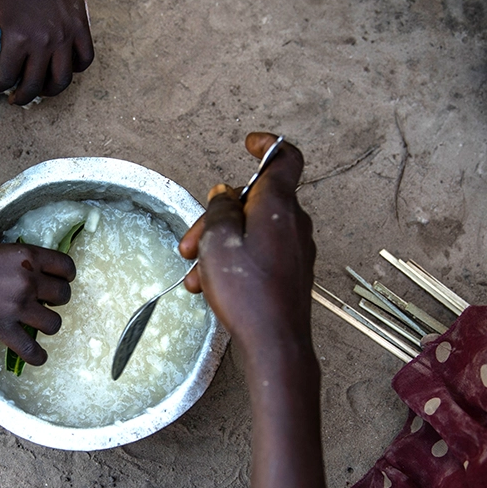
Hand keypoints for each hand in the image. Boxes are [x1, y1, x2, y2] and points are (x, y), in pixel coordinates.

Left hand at [0, 0, 93, 105]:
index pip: (6, 79)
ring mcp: (65, 37)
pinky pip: (84, 60)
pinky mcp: (80, 29)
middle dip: (20, 97)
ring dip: (48, 92)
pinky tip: (61, 67)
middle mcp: (43, 42)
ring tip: (39, 89)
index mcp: (17, 38)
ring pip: (62, 81)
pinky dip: (75, 69)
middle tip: (13, 96)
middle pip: (34, 87)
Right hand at [0, 235, 74, 364]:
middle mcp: (28, 280)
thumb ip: (17, 264)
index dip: (64, 277)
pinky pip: (32, 350)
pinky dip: (37, 356)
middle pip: (64, 296)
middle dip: (55, 301)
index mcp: (28, 255)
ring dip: (46, 325)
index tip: (56, 282)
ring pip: (54, 324)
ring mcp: (16, 305)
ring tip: (34, 324)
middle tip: (40, 303)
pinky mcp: (1, 328)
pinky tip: (35, 355)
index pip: (67, 268)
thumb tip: (29, 278)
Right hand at [179, 132, 314, 351]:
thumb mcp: (218, 242)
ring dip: (220, 244)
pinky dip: (234, 261)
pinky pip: (259, 253)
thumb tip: (224, 195)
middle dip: (218, 216)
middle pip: (254, 201)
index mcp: (278, 205)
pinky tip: (210, 285)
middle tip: (191, 241)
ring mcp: (295, 248)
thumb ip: (219, 210)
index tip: (248, 144)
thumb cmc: (248, 292)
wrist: (274, 343)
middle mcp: (293, 222)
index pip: (285, 159)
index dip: (268, 146)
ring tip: (196, 270)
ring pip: (252, 230)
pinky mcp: (291, 271)